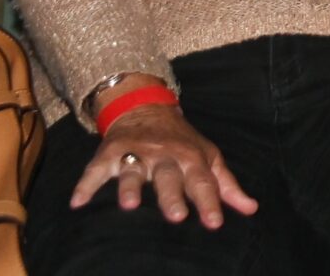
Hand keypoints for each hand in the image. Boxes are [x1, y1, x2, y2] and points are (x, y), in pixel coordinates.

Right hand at [71, 104, 258, 227]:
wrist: (146, 107)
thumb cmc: (182, 142)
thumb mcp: (208, 157)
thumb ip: (226, 185)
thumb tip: (251, 209)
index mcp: (190, 158)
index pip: (203, 182)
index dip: (210, 202)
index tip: (215, 223)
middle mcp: (164, 155)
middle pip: (168, 177)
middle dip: (172, 195)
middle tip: (176, 217)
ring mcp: (136, 152)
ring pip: (133, 171)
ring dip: (130, 187)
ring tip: (128, 206)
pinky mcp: (109, 152)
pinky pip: (95, 169)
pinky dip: (86, 183)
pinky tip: (78, 202)